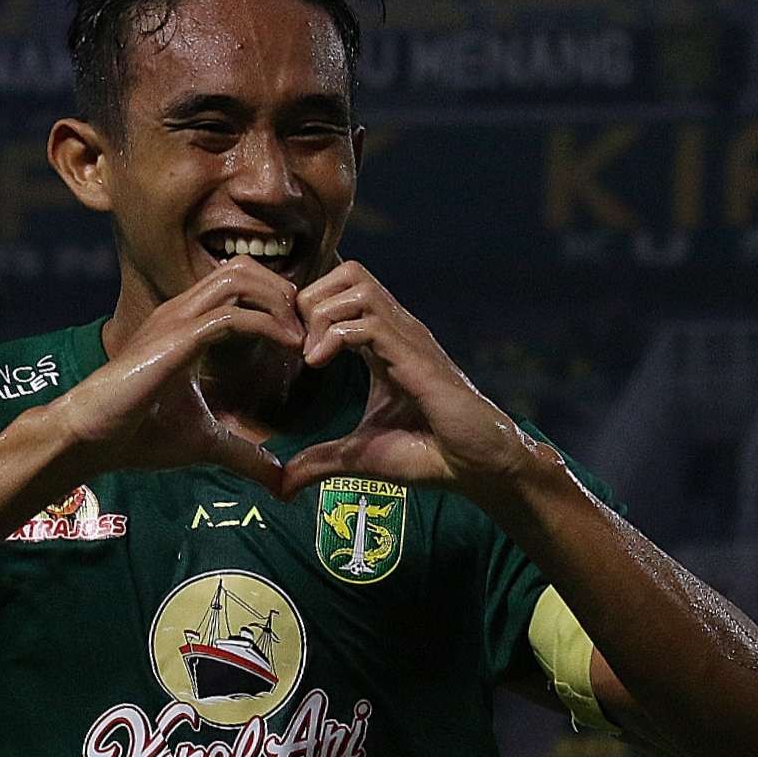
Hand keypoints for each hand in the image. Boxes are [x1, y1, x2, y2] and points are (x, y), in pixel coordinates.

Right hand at [48, 257, 304, 491]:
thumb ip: (244, 455)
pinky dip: (270, 325)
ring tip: (303, 336)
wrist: (91, 439)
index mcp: (187, 324)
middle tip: (311, 331)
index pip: (240, 283)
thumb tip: (278, 479)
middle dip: (286, 292)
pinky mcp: (176, 339)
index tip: (306, 336)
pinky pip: (232, 315)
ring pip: (240, 278)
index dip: (279, 300)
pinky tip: (292, 347)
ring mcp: (177, 320)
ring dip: (281, 301)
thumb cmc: (137, 435)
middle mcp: (182, 311)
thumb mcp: (205, 442)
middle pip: (244, 267)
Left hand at [278, 262, 534, 496]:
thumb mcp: (359, 455)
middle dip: (310, 300)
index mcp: (382, 343)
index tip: (290, 351)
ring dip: (320, 314)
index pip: (342, 292)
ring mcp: (408, 339)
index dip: (308, 310)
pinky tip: (318, 364)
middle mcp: (396, 331)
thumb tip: (282, 485)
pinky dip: (334, 335)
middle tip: (296, 345)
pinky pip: (369, 321)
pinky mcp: (416, 357)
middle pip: (349, 271)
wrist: (475, 467)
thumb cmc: (428, 454)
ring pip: (357, 284)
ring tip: (309, 356)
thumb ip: (320, 460)